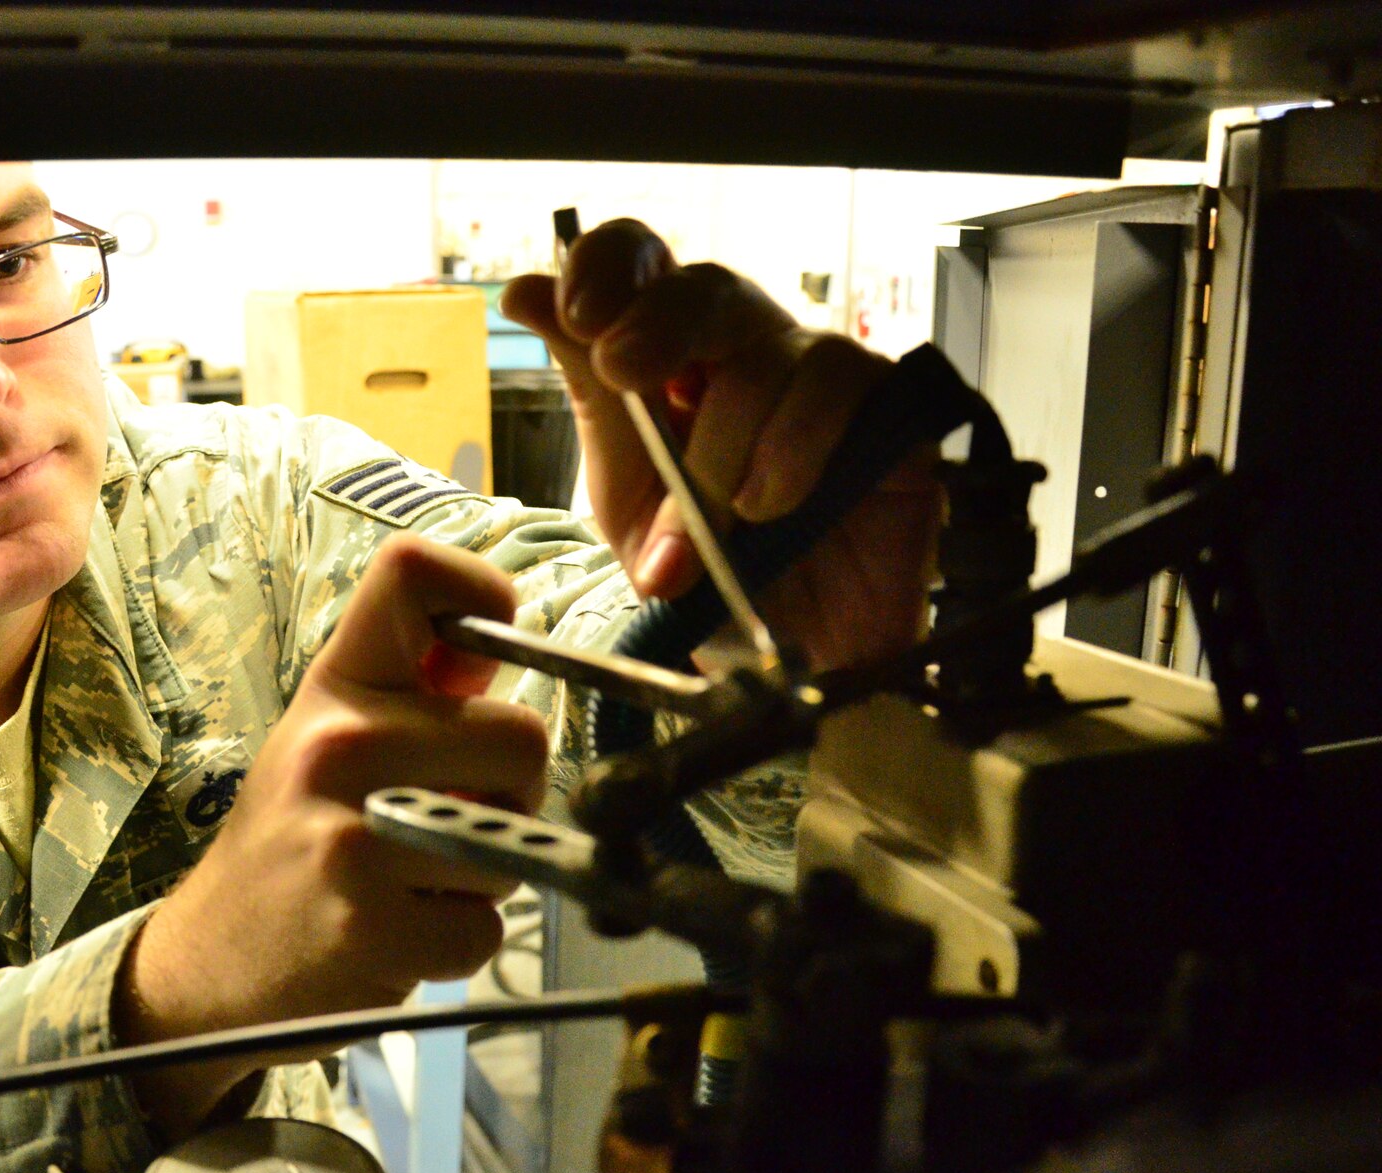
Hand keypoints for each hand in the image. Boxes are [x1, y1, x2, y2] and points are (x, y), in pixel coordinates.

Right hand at [118, 535, 548, 1134]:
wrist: (210, 956)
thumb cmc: (295, 837)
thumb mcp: (330, 737)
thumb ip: (412, 691)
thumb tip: (493, 646)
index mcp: (336, 687)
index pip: (412, 572)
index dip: (480, 596)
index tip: (479, 667)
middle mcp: (337, 745)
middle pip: (522, 737)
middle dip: (510, 794)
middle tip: (454, 820)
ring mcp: (350, 838)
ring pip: (510, 845)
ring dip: (481, 878)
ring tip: (412, 882)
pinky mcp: (367, 928)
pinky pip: (484, 931)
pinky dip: (458, 944)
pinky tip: (400, 935)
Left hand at [501, 219, 940, 671]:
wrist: (789, 668)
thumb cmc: (707, 579)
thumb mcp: (625, 496)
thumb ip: (591, 394)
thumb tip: (523, 290)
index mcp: (675, 357)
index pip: (643, 262)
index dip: (608, 266)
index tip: (572, 313)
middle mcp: (750, 350)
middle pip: (708, 285)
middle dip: (656, 324)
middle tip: (626, 372)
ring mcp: (822, 376)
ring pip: (767, 353)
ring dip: (723, 444)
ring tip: (721, 519)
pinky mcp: (889, 410)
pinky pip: (838, 387)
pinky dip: (790, 448)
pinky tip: (772, 506)